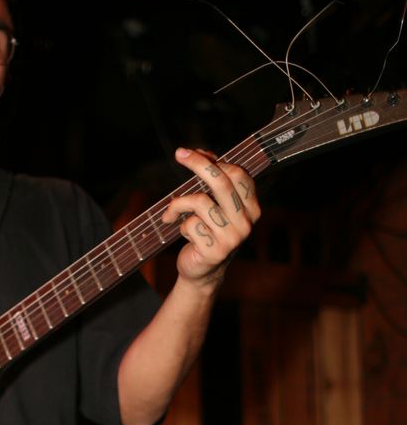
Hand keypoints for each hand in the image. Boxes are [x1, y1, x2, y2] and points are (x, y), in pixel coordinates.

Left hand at [162, 148, 259, 288]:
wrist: (202, 272)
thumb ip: (211, 181)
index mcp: (251, 208)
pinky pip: (191, 224)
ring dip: (179, 205)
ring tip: (172, 213)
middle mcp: (247, 222)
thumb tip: (201, 152)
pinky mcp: (215, 251)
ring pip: (200, 202)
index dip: (212, 161)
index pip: (238, 174)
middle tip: (179, 154)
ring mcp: (233, 238)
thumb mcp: (213, 205)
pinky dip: (182, 226)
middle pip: (222, 183)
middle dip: (198, 165)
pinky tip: (185, 235)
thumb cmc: (206, 233)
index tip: (190, 153)